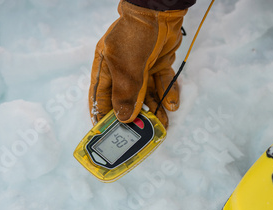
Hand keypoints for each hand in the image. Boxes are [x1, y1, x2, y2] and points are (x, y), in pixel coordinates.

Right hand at [88, 0, 186, 127]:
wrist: (159, 13)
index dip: (103, 116)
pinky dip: (167, 94)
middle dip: (135, 117)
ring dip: (154, 109)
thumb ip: (125, 94)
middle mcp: (122, 71)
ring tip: (161, 124)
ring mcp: (141, 68)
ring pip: (147, 94)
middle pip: (126, 99)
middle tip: (141, 134)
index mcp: (106, 70)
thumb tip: (123, 117)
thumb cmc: (134, 35)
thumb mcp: (125, 68)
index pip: (101, 98)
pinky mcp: (158, 64)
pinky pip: (162, 83)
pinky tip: (171, 105)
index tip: (108, 133)